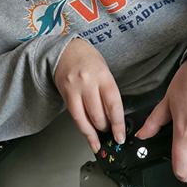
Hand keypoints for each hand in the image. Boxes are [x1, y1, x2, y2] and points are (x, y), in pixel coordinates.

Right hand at [53, 38, 125, 152]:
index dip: (118, 124)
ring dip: (93, 131)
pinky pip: (74, 117)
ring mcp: (75, 90)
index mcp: (103, 76)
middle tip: (109, 129)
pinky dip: (83, 128)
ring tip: (99, 134)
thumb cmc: (88, 60)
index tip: (120, 136)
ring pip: (84, 119)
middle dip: (106, 127)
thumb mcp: (105, 72)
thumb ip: (109, 93)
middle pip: (98, 114)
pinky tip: (88, 134)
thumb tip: (114, 117)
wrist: (67, 50)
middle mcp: (88, 83)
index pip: (113, 104)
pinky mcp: (65, 95)